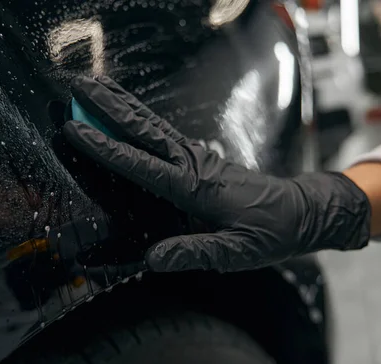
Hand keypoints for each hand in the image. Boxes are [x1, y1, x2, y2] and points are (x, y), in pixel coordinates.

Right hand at [63, 76, 370, 272]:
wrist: (302, 212)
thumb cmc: (271, 233)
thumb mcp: (236, 253)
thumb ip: (194, 253)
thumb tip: (152, 259)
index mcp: (196, 188)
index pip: (142, 165)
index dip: (107, 148)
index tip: (77, 130)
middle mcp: (194, 164)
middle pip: (144, 129)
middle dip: (108, 107)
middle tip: (79, 86)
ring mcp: (198, 157)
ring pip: (153, 125)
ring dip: (122, 105)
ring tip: (95, 86)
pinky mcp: (201, 158)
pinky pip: (164, 133)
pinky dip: (141, 119)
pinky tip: (128, 113)